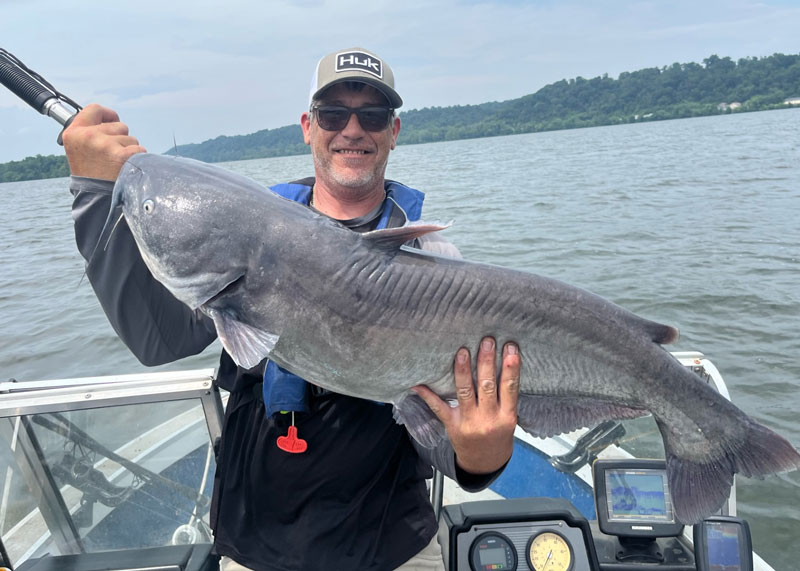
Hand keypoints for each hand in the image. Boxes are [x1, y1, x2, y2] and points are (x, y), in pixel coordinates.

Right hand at [62, 103, 146, 180]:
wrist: (98, 201)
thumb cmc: (92, 177)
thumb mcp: (80, 152)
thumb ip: (91, 134)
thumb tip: (110, 121)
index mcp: (74, 134)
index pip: (94, 109)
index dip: (107, 114)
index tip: (111, 121)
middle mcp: (88, 137)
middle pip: (119, 125)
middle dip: (121, 138)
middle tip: (112, 157)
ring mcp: (105, 145)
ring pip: (131, 138)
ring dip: (130, 150)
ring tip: (118, 166)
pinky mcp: (122, 155)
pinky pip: (140, 149)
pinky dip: (138, 159)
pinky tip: (127, 170)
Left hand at [413, 337, 519, 473]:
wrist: (485, 463)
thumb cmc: (499, 436)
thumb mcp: (509, 419)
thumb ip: (506, 396)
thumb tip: (505, 363)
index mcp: (507, 416)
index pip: (510, 387)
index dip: (512, 367)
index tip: (511, 348)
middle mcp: (488, 419)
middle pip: (488, 386)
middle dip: (486, 361)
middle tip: (487, 341)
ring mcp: (469, 422)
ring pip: (465, 392)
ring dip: (463, 370)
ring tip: (462, 351)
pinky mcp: (452, 425)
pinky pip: (439, 408)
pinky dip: (427, 395)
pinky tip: (418, 384)